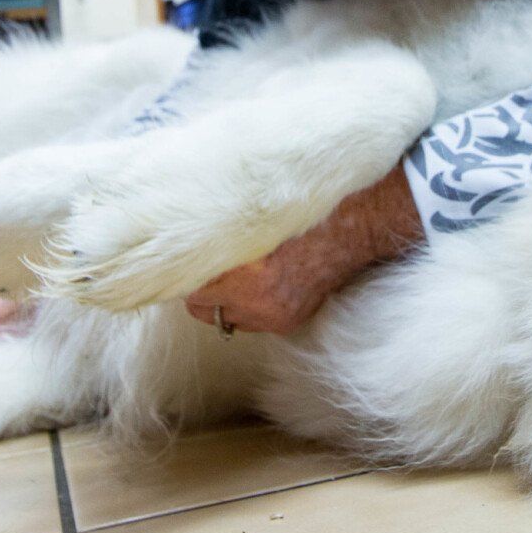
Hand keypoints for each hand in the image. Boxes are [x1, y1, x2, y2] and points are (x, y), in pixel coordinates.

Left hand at [185, 166, 422, 334]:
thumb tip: (180, 232)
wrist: (351, 227)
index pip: (190, 285)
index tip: (184, 260)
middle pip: (200, 309)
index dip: (186, 271)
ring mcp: (272, 314)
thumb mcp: (251, 211)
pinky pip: (251, 322)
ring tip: (237, 276)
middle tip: (209, 267)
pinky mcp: (286, 322)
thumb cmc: (299, 210)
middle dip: (202, 290)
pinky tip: (262, 284)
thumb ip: (217, 230)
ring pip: (225, 319)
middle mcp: (256, 297)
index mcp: (246, 268)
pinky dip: (250, 307)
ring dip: (225, 302)